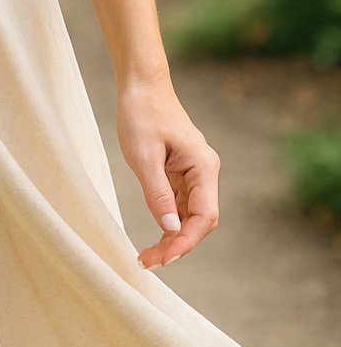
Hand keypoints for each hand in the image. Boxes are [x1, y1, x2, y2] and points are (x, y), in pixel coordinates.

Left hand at [115, 75, 220, 269]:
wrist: (141, 85)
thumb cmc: (141, 114)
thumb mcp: (143, 156)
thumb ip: (158, 193)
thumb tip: (169, 228)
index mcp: (203, 167)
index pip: (204, 216)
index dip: (185, 241)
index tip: (163, 258)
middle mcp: (204, 172)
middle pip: (199, 221)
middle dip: (177, 244)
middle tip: (147, 261)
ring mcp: (194, 173)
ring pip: (189, 216)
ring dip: (171, 237)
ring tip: (146, 256)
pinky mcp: (180, 172)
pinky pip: (179, 204)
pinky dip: (167, 222)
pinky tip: (153, 236)